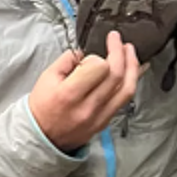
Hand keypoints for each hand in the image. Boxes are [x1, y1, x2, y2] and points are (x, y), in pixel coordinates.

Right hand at [29, 31, 138, 152]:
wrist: (42, 137)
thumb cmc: (42, 105)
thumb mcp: (46, 77)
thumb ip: (67, 60)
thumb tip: (85, 53)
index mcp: (70, 94)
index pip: (98, 68)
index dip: (96, 57)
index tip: (89, 57)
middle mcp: (88, 107)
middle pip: (116, 75)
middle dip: (120, 52)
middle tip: (117, 39)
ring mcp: (100, 117)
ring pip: (127, 89)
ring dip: (132, 66)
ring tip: (130, 51)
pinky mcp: (106, 122)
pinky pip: (125, 100)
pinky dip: (132, 82)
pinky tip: (133, 70)